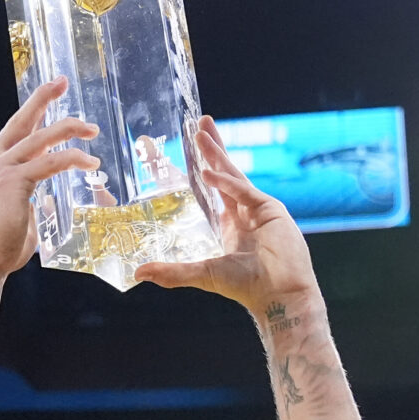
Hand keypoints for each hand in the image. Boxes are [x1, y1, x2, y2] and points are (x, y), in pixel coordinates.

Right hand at [0, 78, 96, 280]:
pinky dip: (72, 158)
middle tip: (62, 82)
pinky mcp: (14, 182)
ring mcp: (0, 169)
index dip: (32, 110)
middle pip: (22, 121)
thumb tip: (45, 198)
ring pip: (40, 138)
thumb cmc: (0, 248)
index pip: (15, 131)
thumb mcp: (16, 214)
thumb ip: (29, 200)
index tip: (49, 93)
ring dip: (69, 129)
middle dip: (43, 98)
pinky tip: (90, 162)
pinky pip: (50, 162)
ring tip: (92, 129)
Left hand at [133, 117, 320, 315]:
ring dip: (216, 153)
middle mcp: (242, 211)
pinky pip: (243, 191)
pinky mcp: (270, 209)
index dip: (198, 169)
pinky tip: (209, 171)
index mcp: (229, 223)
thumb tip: (139, 273)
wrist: (278, 294)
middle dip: (211, 148)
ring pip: (233, 174)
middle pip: (223, 172)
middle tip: (198, 125)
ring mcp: (257, 208)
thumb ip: (173, 272)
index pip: (209, 189)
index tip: (188, 151)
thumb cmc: (247, 286)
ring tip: (200, 132)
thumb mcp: (204, 274)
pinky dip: (225, 182)